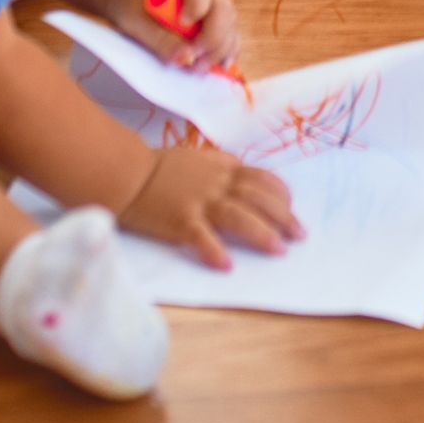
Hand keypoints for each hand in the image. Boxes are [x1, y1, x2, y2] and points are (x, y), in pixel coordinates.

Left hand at [106, 0, 238, 69]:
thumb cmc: (130, 1)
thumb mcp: (134, 19)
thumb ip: (159, 38)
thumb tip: (186, 59)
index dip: (196, 5)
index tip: (183, 24)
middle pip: (222, 7)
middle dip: (212, 37)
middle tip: (194, 60)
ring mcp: (212, 5)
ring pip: (230, 23)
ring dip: (219, 49)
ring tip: (198, 69)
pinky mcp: (215, 22)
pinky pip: (230, 35)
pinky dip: (227, 51)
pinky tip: (219, 66)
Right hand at [119, 139, 298, 270]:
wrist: (124, 172)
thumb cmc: (158, 166)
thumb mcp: (196, 157)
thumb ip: (220, 163)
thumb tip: (240, 167)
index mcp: (222, 169)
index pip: (261, 179)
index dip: (281, 195)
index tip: (291, 209)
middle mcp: (215, 184)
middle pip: (258, 199)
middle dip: (283, 217)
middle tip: (299, 236)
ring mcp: (198, 202)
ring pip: (237, 216)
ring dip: (260, 233)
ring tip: (278, 250)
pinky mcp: (178, 220)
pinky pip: (200, 236)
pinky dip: (214, 250)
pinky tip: (227, 265)